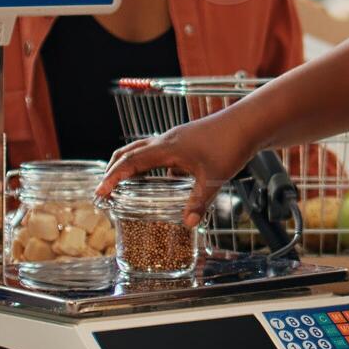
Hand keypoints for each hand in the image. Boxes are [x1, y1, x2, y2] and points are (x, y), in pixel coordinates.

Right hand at [97, 113, 254, 226]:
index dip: (113, 177)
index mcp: (167, 148)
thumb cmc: (230, 145)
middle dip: (113, 169)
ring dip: (129, 165)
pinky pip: (158, 152)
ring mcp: (175, 139)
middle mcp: (166, 141)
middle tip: (104, 189)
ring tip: (122, 185)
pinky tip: (157, 181)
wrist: (247, 123)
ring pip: (142, 150)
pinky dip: (149, 165)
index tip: (100, 192)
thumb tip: (188, 224)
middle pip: (129, 152)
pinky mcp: (184, 141)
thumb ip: (199, 201)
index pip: (131, 162)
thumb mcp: (214, 178)